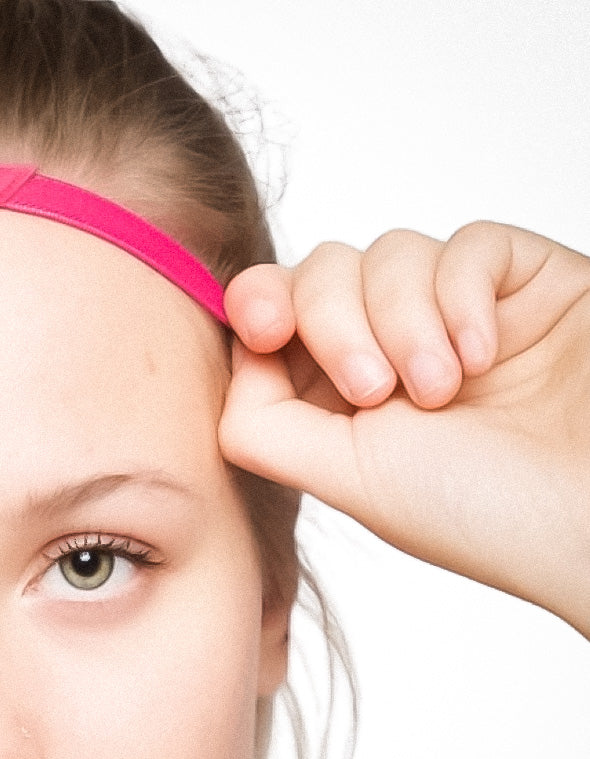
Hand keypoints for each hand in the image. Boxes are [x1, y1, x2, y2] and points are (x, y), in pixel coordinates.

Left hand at [219, 222, 589, 635]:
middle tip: (377, 390)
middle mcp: (393, 353)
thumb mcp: (345, 477)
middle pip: (318, 275)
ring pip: (386, 253)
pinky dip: (461, 294)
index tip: (264, 326)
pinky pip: (465, 243)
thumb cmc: (484, 514)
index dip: (258, 305)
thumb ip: (263, 423)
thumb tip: (233, 362)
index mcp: (341, 403)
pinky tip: (483, 354)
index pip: (275, 320)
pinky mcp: (526, 284)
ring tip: (444, 388)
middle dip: (333, 322)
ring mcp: (459, 315)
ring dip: (404, 319)